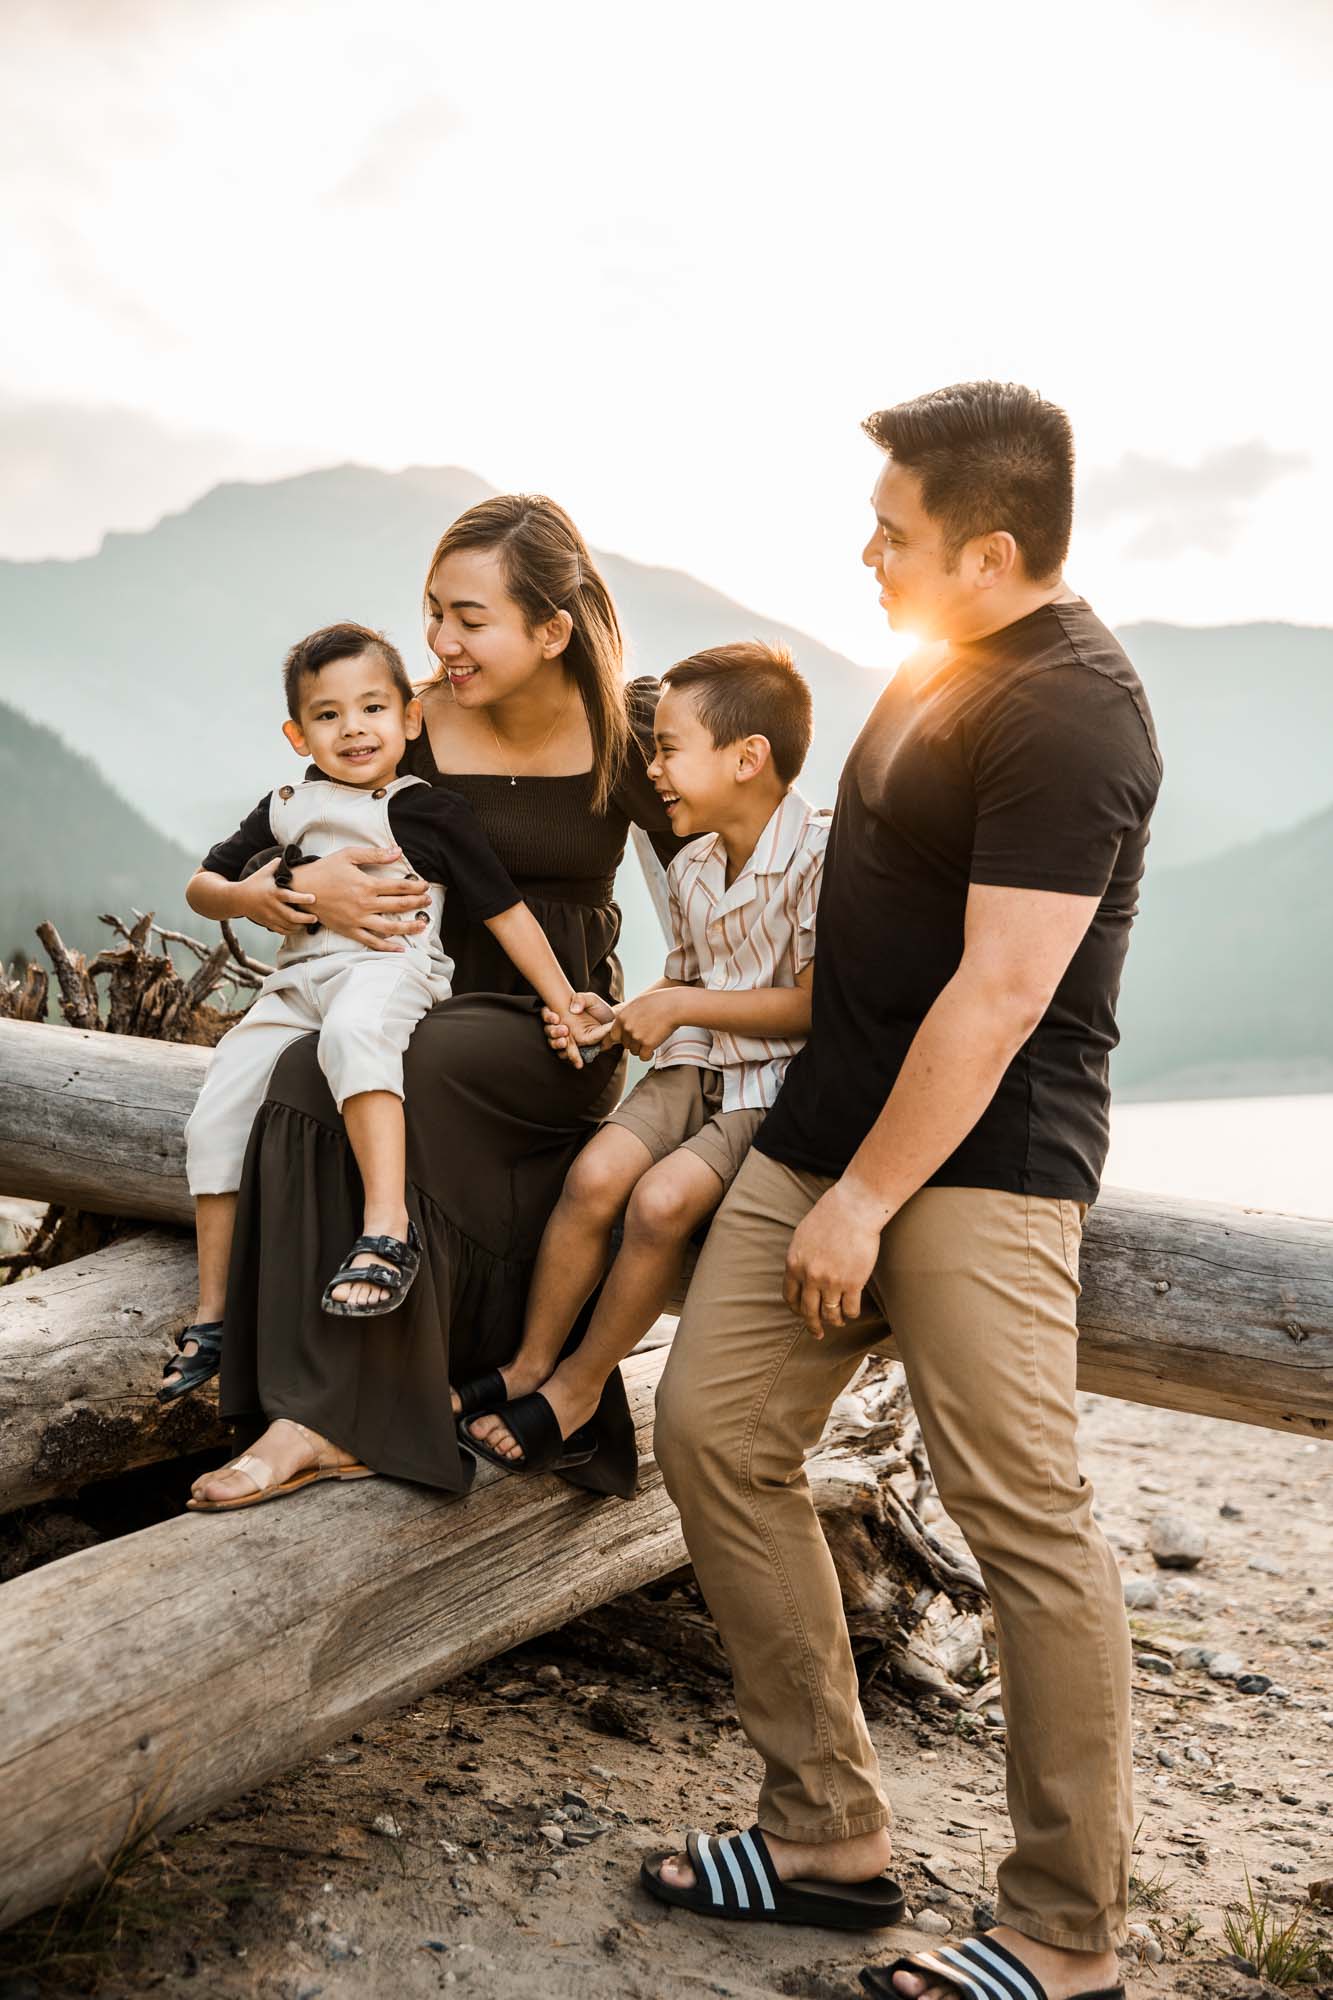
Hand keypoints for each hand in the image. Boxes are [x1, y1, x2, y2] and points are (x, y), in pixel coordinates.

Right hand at [231, 858, 317, 934]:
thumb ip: (276, 865)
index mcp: (273, 892)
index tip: (313, 898)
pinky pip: (281, 930)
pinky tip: (299, 928)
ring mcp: (269, 916)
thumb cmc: (253, 883)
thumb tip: (288, 855)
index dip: (302, 898)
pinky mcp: (267, 923)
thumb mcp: (264, 872)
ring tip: (310, 923)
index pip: (289, 897)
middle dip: (305, 918)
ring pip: (287, 926)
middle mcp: (271, 906)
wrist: (237, 899)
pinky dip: (291, 931)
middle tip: (315, 917)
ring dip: (300, 926)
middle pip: (290, 916)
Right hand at [294, 847, 430, 953]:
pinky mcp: (350, 930)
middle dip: (417, 903)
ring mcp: (358, 920)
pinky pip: (371, 941)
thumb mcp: (349, 855)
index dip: (416, 886)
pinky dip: (387, 947)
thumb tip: (397, 851)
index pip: (399, 886)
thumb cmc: (325, 870)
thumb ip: (375, 854)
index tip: (425, 886)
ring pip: (390, 927)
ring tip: (422, 925)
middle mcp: (365, 904)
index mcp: (366, 885)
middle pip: (399, 906)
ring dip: (409, 927)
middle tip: (428, 901)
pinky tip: (400, 949)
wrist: (301, 889)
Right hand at [542, 991, 616, 1058]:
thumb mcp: (592, 1000)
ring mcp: (567, 1039)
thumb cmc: (600, 1009)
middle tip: (565, 1030)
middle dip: (554, 1031)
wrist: (614, 1023)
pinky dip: (568, 1056)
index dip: (547, 1016)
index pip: (547, 1014)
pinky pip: (566, 1054)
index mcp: (561, 1012)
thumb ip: (581, 999)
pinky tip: (574, 1057)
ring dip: (557, 1044)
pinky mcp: (575, 1049)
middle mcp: (561, 1026)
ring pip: (554, 1044)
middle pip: (548, 1030)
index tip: (556, 1018)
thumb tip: (573, 1009)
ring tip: (565, 1042)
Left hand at [611, 988, 683, 1059]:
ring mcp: (636, 1036)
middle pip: (625, 1044)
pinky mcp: (647, 1044)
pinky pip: (643, 1057)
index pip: (613, 1035)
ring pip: (634, 1051)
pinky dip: (649, 1055)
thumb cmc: (659, 1002)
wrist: (674, 1006)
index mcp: (622, 1017)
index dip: (618, 1039)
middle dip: (633, 1043)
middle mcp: (626, 1027)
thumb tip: (620, 1027)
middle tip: (645, 1035)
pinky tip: (654, 1048)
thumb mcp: (637, 1004)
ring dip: (642, 1048)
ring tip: (652, 1038)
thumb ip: (627, 1015)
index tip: (614, 1045)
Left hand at [782, 1178, 889, 1338]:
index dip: (796, 1309)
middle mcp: (810, 1276)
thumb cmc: (830, 1215)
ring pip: (830, 1314)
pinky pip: (850, 1309)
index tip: (801, 1314)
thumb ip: (800, 1257)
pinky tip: (853, 1311)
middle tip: (817, 1334)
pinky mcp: (853, 1283)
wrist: (854, 1208)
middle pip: (808, 1311)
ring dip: (835, 1321)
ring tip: (839, 1321)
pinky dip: (851, 1314)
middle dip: (813, 1325)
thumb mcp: (803, 1236)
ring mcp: (831, 1281)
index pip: (790, 1296)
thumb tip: (800, 1273)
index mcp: (794, 1263)